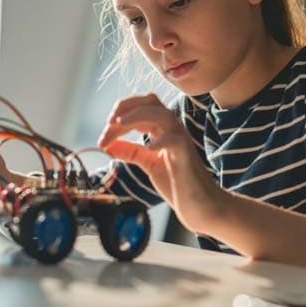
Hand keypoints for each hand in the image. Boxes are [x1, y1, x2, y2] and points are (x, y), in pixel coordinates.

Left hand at [97, 93, 224, 234]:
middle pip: (150, 101)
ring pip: (162, 114)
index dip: (120, 112)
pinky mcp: (186, 156)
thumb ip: (131, 152)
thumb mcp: (148, 164)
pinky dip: (158, 141)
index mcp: (162, 129)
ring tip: (118, 126)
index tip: (104, 131)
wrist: (201, 205)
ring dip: (136, 116)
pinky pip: (175, 140)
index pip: (140, 106)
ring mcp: (181, 140)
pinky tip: (146, 148)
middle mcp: (172, 129)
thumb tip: (109, 144)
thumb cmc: (178, 184)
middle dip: (126, 106)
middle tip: (109, 123)